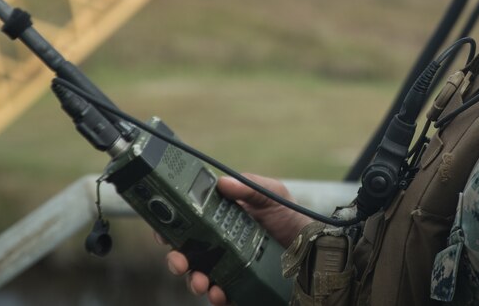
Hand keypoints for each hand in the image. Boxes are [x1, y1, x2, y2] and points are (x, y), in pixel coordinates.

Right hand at [161, 173, 311, 304]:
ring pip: (198, 277)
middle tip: (179, 261)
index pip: (186, 223)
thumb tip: (222, 183)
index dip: (170, 228)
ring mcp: (227, 268)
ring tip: (202, 282)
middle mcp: (218, 245)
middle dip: (175, 259)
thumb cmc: (289, 215)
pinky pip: (220, 296)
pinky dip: (215, 297)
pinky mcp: (239, 287)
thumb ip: (248, 187)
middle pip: (185, 254)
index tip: (163, 231)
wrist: (314, 245)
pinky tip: (219, 293)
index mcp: (219, 219)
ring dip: (193, 281)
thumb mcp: (271, 194)